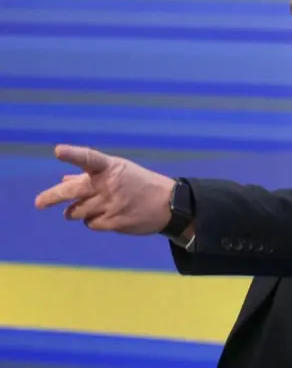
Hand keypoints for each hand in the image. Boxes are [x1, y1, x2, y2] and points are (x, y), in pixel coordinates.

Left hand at [34, 145, 175, 234]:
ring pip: (76, 211)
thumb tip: (63, 180)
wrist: (169, 204)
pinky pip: (90, 223)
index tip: (58, 151)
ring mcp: (110, 205)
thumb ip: (90, 176)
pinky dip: (93, 221)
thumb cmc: (140, 184)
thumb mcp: (119, 172)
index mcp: (111, 168)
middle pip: (72, 191)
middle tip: (39, 202)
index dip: (73, 154)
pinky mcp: (113, 222)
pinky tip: (106, 216)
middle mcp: (108, 185)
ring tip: (87, 208)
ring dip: (76, 211)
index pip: (89, 158)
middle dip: (52, 197)